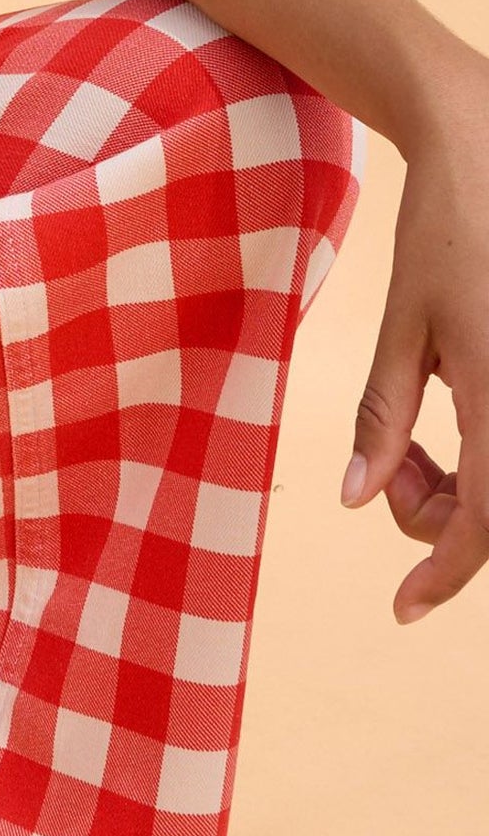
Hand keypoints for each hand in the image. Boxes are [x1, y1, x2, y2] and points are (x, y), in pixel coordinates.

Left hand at [342, 75, 488, 621]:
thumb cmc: (446, 228)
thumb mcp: (404, 325)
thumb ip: (385, 418)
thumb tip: (359, 499)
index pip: (486, 524)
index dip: (445, 574)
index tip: (402, 606)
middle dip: (440, 516)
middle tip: (391, 475)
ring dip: (462, 485)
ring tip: (412, 444)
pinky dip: (481, 451)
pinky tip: (447, 420)